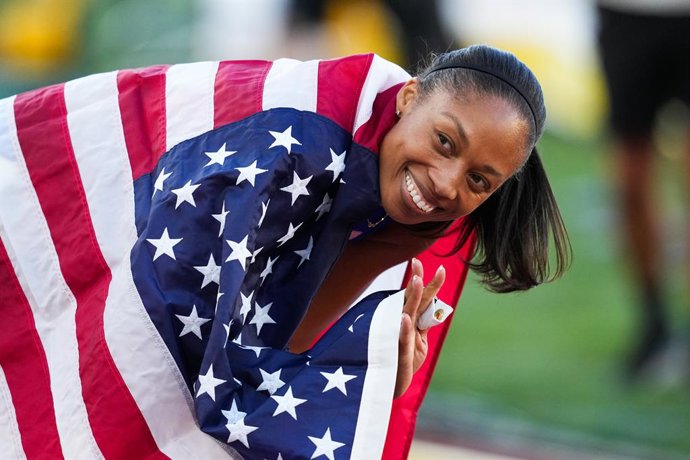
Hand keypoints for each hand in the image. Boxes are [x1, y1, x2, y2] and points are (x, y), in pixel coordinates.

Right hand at [394, 258, 445, 397]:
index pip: (420, 299)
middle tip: (418, 263)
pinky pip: (402, 341)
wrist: (388, 390)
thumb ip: (423, 324)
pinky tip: (404, 318)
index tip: (432, 265)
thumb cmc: (401, 364)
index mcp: (410, 323)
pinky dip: (403, 329)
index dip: (427, 283)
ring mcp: (399, 340)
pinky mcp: (399, 356)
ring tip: (416, 281)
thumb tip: (435, 306)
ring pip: (407, 315)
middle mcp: (402, 327)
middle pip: (413, 301)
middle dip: (418, 282)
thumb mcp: (418, 343)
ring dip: (410, 298)